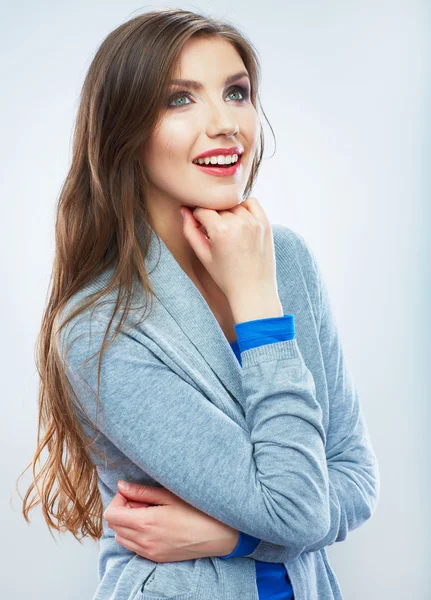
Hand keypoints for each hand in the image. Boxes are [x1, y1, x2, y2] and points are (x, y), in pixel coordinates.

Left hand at [103, 482, 239, 562]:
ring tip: (148, 513)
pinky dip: (135, 535)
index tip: (132, 493)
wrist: (217, 536)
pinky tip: (153, 525)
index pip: (111, 514)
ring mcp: (149, 552)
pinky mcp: (156, 558)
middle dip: (122, 510)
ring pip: (122, 538)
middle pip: (114, 526)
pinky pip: (134, 547)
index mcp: (145, 523)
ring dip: (127, 524)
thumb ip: (142, 491)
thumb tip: (121, 486)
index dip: (118, 500)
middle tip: (141, 501)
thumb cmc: (196, 512)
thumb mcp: (169, 495)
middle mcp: (143, 541)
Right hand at [180, 197, 277, 303]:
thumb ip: (190, 230)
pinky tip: (240, 221)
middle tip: (213, 233)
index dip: (197, 218)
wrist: (253, 290)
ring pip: (233, 204)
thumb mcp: (203, 255)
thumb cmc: (226, 276)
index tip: (199, 227)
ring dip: (227, 212)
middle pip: (217, 206)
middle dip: (212, 216)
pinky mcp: (265, 223)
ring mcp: (254, 222)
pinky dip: (243, 207)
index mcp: (221, 231)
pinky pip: (251, 203)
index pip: (201, 209)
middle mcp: (239, 223)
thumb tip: (183, 209)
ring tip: (227, 231)